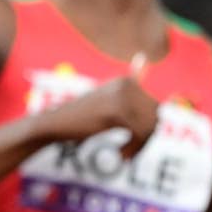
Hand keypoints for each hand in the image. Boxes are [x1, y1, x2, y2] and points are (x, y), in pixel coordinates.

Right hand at [38, 76, 159, 159]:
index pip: (155, 109)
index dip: (148, 129)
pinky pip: (140, 133)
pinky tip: (121, 154)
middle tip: (129, 150)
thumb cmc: (79, 119)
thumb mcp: (106, 103)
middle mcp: (126, 85)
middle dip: (146, 137)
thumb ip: (128, 89)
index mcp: (126, 82)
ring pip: (150, 126)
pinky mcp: (116, 111)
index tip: (133, 141)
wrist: (55, 125)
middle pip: (156, 117)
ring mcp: (121, 97)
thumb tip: (144, 57)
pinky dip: (134, 148)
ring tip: (125, 153)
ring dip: (141, 145)